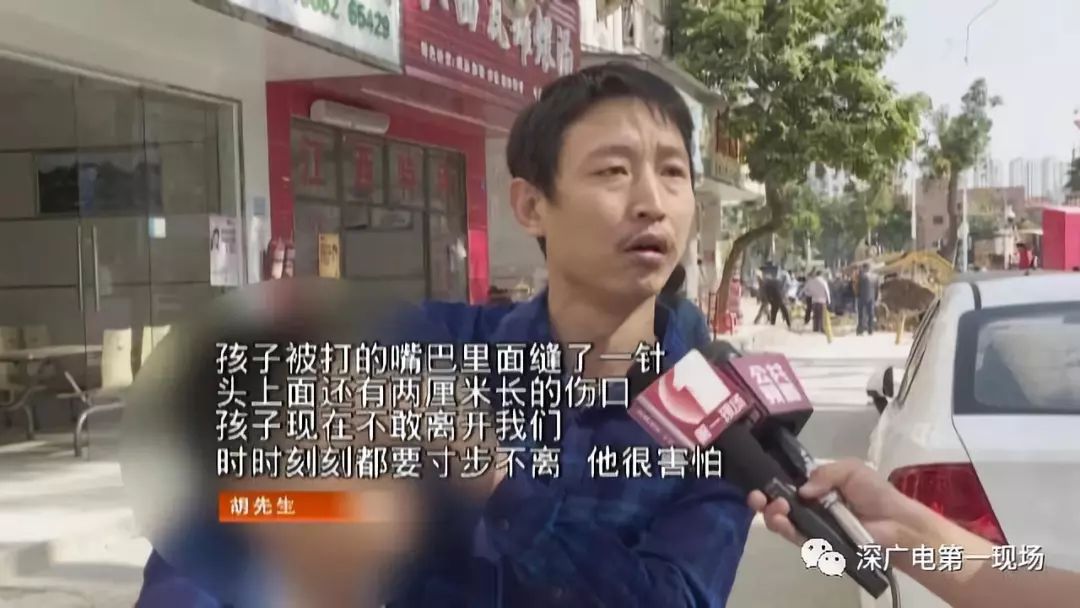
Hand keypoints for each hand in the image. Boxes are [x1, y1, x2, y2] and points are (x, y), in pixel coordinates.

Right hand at [747, 459, 916, 547]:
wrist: (897, 524)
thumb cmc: (876, 494)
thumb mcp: (851, 470)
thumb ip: (824, 474)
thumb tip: (801, 490)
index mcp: (817, 486)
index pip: (788, 483)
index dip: (773, 482)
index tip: (762, 481)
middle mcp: (811, 506)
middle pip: (779, 504)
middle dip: (763, 500)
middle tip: (757, 497)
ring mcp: (814, 526)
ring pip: (783, 522)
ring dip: (772, 515)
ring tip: (776, 509)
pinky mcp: (819, 544)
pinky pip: (797, 538)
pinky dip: (786, 530)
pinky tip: (783, 522)